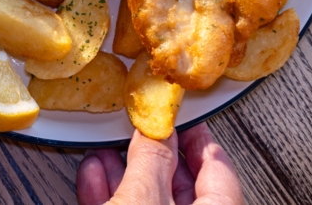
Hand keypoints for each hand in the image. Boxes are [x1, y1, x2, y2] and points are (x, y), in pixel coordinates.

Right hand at [77, 122, 243, 204]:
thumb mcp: (142, 198)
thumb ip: (151, 159)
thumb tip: (155, 130)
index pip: (219, 169)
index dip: (198, 135)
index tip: (181, 115)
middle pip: (181, 185)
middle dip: (151, 153)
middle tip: (138, 128)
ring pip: (149, 201)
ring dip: (123, 172)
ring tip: (104, 148)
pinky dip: (109, 197)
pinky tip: (92, 176)